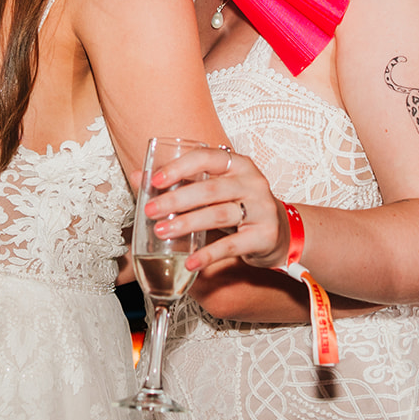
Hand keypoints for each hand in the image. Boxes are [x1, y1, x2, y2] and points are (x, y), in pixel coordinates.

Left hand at [143, 144, 290, 272]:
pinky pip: (232, 245)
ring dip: (187, 223)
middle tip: (151, 211)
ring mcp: (261, 208)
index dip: (180, 167)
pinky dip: (208, 254)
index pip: (207, 157)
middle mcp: (252, 182)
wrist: (280, 232)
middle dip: (176, 200)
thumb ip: (181, 181)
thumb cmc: (239, 205)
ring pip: (219, 214)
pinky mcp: (264, 235)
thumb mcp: (216, 188)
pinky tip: (190, 262)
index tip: (155, 180)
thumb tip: (138, 176)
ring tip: (161, 231)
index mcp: (238, 164)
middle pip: (210, 188)